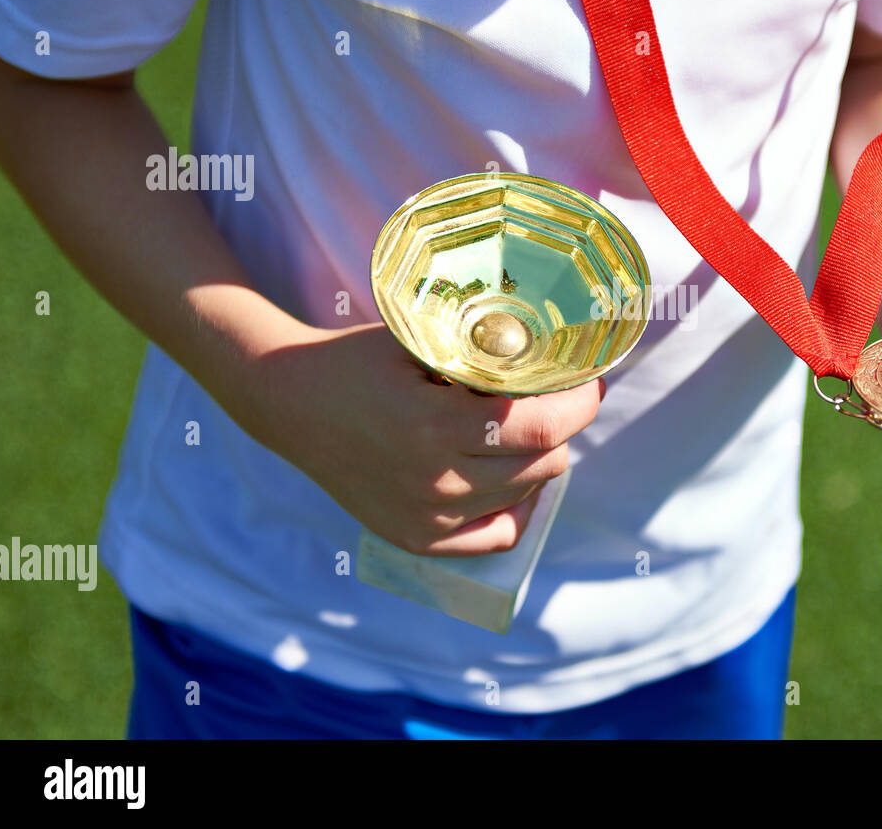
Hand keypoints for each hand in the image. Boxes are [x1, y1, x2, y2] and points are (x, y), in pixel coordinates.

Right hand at [232, 322, 602, 555]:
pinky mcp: (418, 538)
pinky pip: (497, 534)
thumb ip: (483, 355)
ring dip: (540, 459)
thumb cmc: (360, 361)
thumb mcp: (422, 342)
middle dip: (563, 425)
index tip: (590, 381)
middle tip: (557, 398)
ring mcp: (427, 517)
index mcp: (436, 425)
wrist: (291, 403)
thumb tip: (555, 356)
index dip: (580, 403)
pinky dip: (516, 505)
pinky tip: (509, 474)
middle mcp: (435, 480)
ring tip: (523, 428)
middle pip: (545, 462)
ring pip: (527, 494)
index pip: (543, 427)